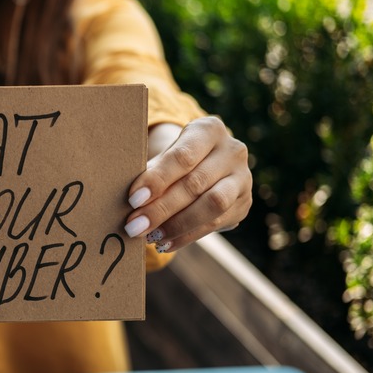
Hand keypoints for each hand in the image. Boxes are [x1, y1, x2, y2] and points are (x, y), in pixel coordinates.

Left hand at [124, 117, 251, 252]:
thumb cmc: (175, 158)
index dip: (157, 179)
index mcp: (209, 130)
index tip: (133, 199)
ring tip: (150, 236)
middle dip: (161, 208)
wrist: (207, 163)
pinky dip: (187, 236)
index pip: (182, 156)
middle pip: (195, 184)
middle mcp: (232, 151)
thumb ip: (151, 172)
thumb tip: (128, 201)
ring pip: (212, 205)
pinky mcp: (244, 203)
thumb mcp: (165, 154)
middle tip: (134, 226)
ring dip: (177, 225)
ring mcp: (243, 178)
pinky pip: (215, 223)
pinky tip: (164, 243)